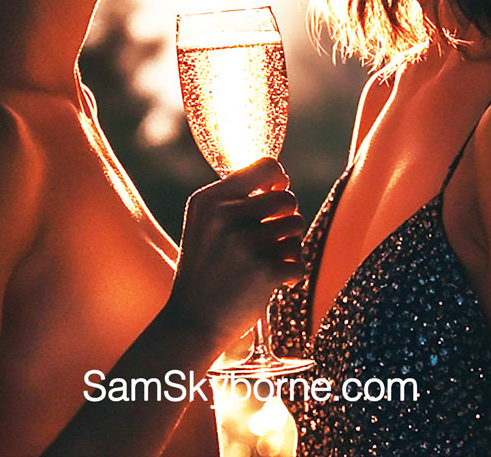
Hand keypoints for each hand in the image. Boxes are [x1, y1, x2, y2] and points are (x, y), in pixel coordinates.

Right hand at [167, 157, 304, 344]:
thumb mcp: (204, 223)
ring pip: (297, 227)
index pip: (266, 167)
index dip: (279, 181)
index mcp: (209, 199)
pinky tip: (273, 282)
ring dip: (290, 245)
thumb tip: (281, 178)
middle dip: (286, 218)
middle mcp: (225, 216)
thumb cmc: (206, 268)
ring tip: (269, 260)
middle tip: (271, 239)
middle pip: (287, 198)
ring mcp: (244, 244)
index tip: (274, 196)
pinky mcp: (264, 272)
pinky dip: (292, 274)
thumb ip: (234, 197)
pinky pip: (299, 261)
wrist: (191, 323)